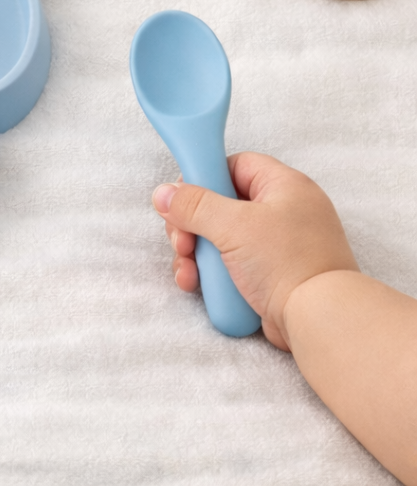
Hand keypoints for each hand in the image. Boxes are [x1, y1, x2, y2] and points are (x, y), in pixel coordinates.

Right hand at [152, 153, 358, 350]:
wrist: (320, 320)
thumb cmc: (286, 262)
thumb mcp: (233, 226)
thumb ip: (194, 205)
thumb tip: (164, 194)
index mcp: (283, 186)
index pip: (235, 165)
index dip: (205, 177)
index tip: (181, 199)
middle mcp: (282, 211)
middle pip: (220, 204)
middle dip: (192, 225)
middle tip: (181, 242)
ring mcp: (276, 245)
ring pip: (220, 238)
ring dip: (195, 253)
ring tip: (188, 271)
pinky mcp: (269, 274)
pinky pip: (230, 264)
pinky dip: (210, 273)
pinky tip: (196, 285)